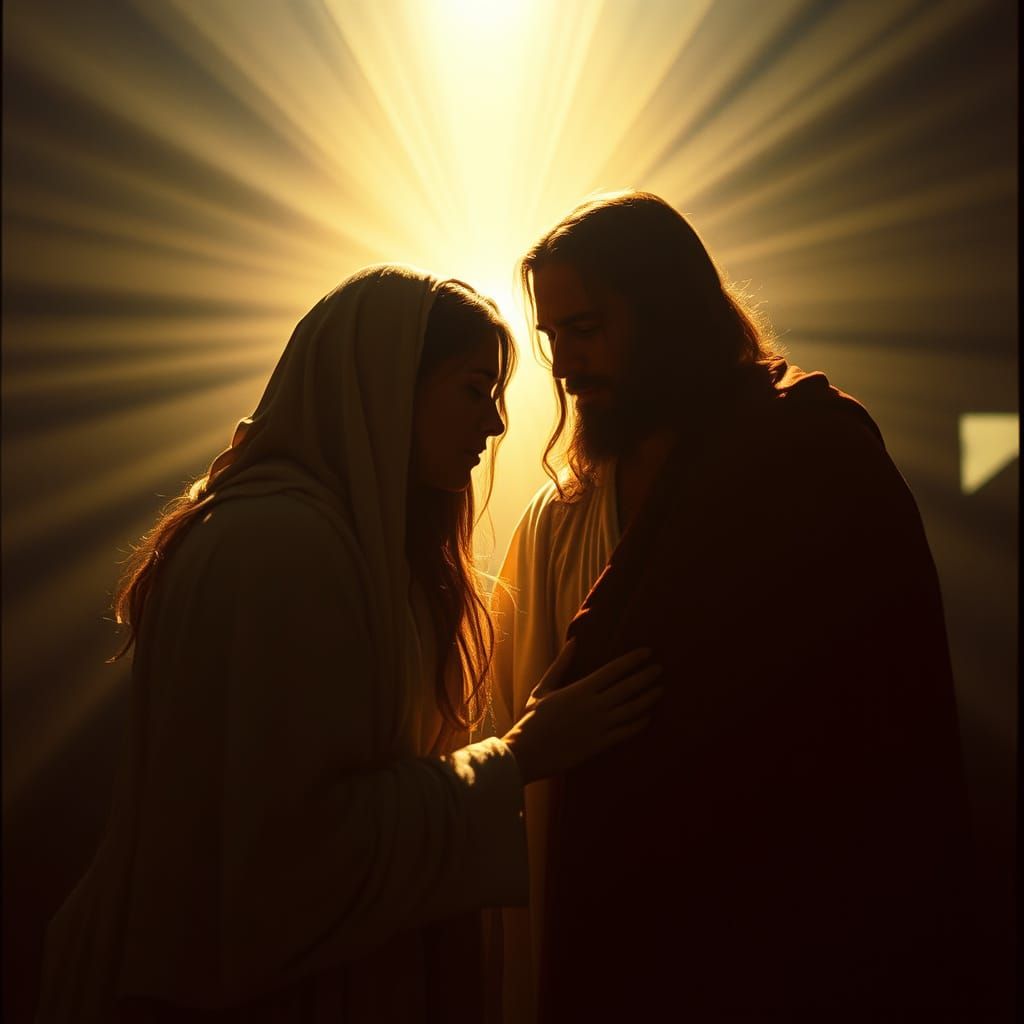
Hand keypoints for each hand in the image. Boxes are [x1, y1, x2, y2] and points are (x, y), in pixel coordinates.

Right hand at [501, 639, 662, 784]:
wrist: (527, 753)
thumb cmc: (532, 719)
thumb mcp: (544, 688)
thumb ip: (561, 665)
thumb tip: (574, 641)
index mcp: (580, 689)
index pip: (614, 670)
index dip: (633, 660)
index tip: (647, 652)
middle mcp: (594, 706)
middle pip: (628, 688)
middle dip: (646, 677)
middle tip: (660, 668)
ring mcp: (599, 726)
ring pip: (632, 710)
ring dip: (648, 698)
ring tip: (660, 690)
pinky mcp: (600, 744)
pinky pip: (627, 732)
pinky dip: (640, 723)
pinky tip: (648, 716)